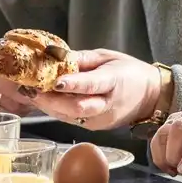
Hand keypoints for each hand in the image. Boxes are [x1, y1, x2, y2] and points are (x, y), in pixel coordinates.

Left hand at [30, 49, 160, 129]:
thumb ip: (81, 58)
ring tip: (31, 94)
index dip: (73, 84)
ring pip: (71, 116)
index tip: (54, 81)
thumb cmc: (129, 72)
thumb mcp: (107, 57)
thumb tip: (54, 54)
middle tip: (31, 89)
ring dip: (49, 106)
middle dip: (51, 100)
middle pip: (77, 107)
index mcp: (115, 81)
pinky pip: (72, 119)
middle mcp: (108, 104)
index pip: (92, 85)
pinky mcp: (96, 127)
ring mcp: (102, 119)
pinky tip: (45, 101)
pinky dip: (56, 110)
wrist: (150, 96)